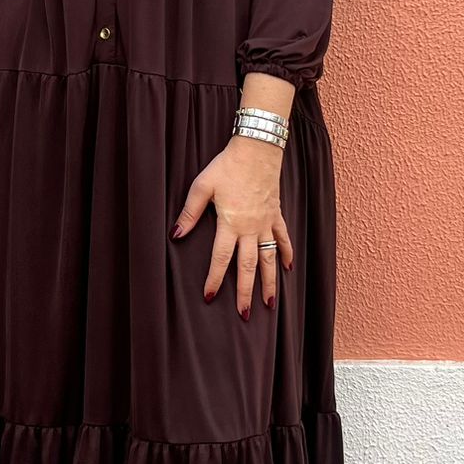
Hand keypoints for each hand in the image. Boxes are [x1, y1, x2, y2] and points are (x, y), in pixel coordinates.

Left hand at [171, 135, 293, 315]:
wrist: (257, 148)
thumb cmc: (227, 166)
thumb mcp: (202, 186)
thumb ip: (189, 213)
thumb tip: (175, 235)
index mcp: (230, 223)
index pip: (221, 258)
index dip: (214, 279)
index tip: (208, 297)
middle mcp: (250, 228)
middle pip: (248, 267)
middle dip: (245, 292)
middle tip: (245, 315)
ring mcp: (266, 222)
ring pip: (269, 258)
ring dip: (270, 282)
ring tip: (270, 304)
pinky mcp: (276, 214)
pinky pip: (283, 238)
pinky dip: (286, 253)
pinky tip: (287, 269)